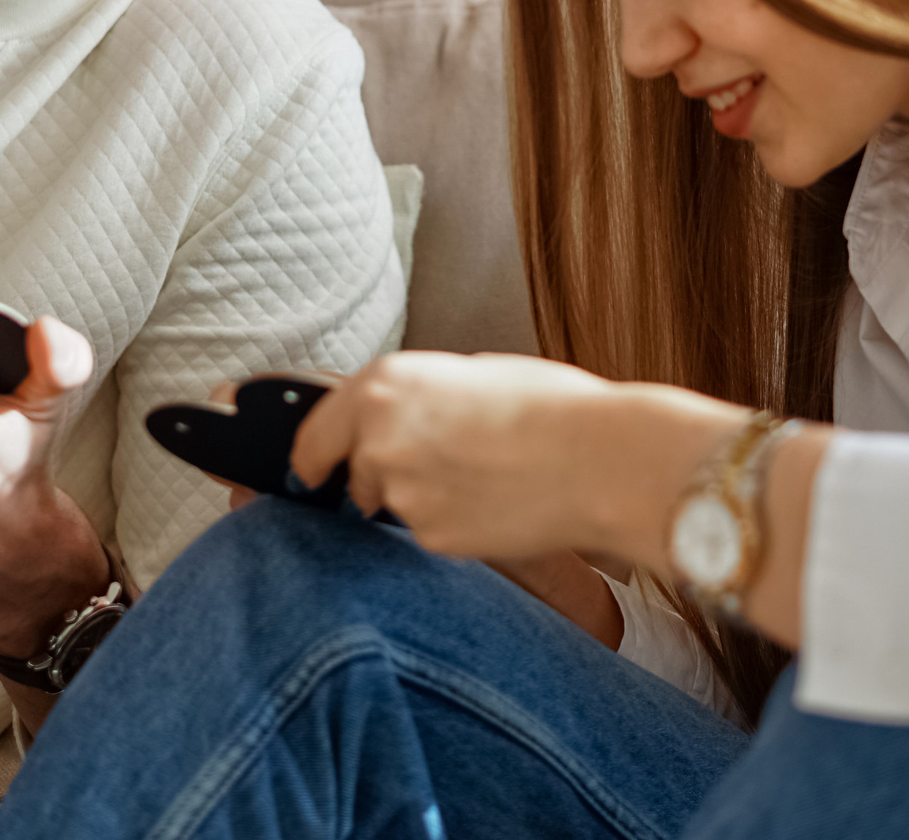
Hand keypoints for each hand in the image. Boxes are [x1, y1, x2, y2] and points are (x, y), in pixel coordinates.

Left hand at [287, 351, 719, 562]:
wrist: (598, 460)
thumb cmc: (551, 406)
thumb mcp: (474, 372)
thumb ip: (421, 396)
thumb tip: (406, 415)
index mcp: (385, 385)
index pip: (314, 433)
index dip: (311, 456)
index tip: (310, 470)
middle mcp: (379, 439)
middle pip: (357, 471)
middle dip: (386, 473)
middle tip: (447, 462)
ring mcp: (403, 494)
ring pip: (396, 503)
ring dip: (425, 496)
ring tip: (487, 476)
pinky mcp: (432, 536)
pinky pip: (431, 530)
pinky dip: (455, 521)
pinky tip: (498, 501)